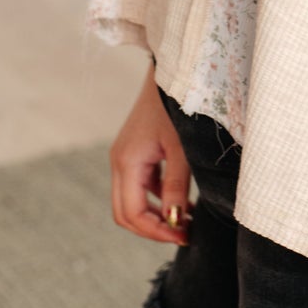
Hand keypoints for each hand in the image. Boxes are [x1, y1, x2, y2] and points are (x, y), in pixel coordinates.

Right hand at [109, 68, 193, 246]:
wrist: (172, 71)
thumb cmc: (176, 105)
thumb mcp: (182, 149)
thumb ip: (176, 186)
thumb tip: (175, 220)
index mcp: (126, 162)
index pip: (131, 214)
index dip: (155, 231)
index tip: (183, 236)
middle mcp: (119, 162)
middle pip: (125, 212)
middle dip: (152, 228)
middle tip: (184, 234)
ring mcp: (125, 156)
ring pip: (132, 200)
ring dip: (156, 214)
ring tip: (188, 219)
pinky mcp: (135, 151)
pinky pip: (141, 185)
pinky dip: (158, 198)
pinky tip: (184, 200)